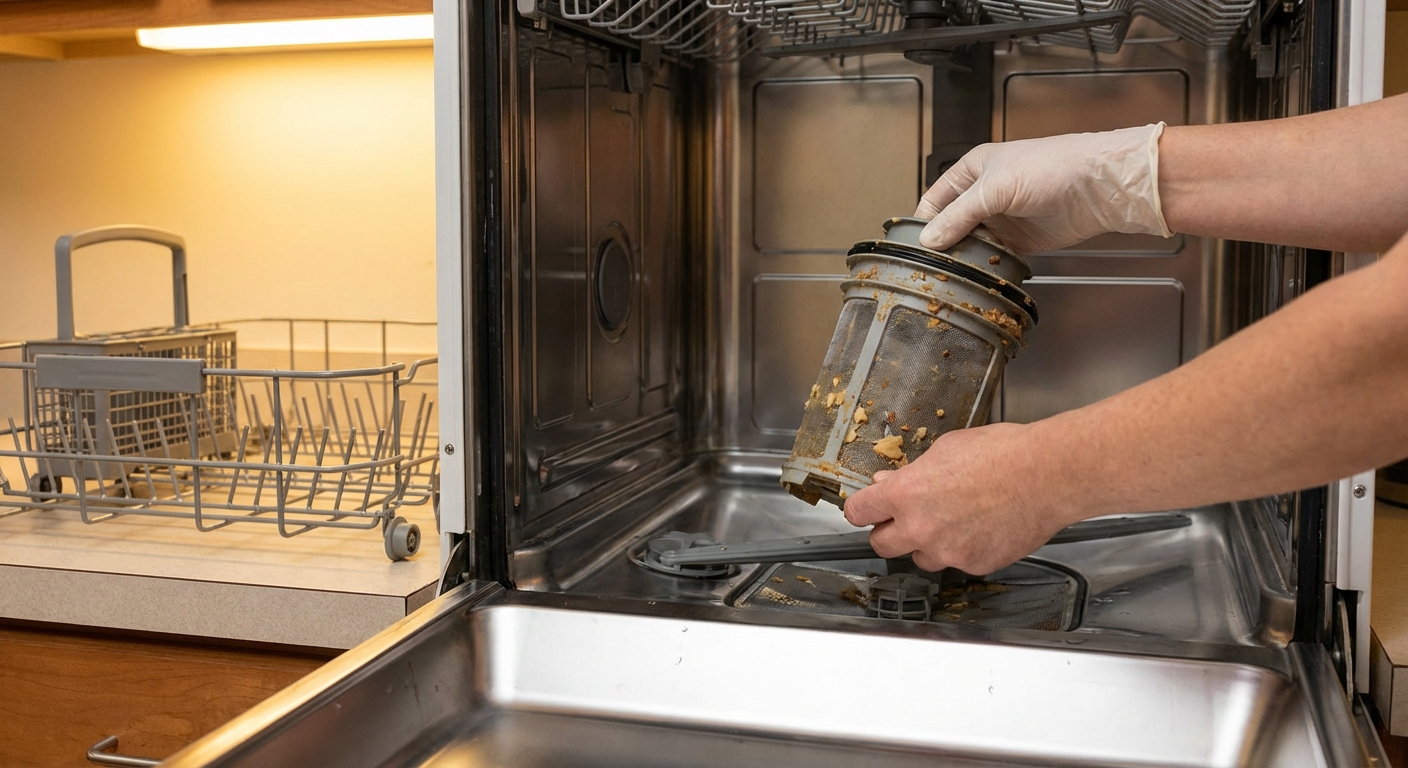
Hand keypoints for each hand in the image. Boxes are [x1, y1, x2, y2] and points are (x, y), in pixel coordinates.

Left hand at [842, 422, 1073, 573]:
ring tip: (952, 520)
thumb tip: (890, 482)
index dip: (861, 510)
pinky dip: (963, 550)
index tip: (865, 509)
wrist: (1046, 474)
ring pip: (921, 558)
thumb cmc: (1002, 453)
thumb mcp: (946, 449)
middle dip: (889, 531)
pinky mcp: (975, 565)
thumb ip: (912, 472)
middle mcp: (920, 528)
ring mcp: (948, 552)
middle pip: (881, 545)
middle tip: (904, 518)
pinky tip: (981, 528)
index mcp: (905, 494)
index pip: (859, 512)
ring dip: (927, 544)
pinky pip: (957, 563)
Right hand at [915, 123, 1172, 254]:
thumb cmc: (1051, 168)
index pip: (933, 201)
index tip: (913, 252)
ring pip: (971, 244)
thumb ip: (959, 216)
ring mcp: (1002, 220)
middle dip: (942, 247)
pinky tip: (977, 279)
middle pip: (950, 226)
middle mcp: (983, 195)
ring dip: (964, 259)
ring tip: (950, 280)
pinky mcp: (1020, 241)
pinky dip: (986, 267)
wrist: (1099, 186)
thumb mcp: (995, 188)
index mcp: (971, 172)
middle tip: (930, 272)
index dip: (922, 225)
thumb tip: (928, 241)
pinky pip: (994, 257)